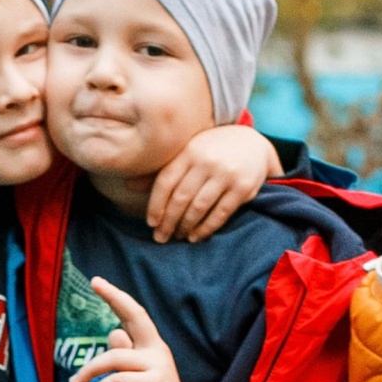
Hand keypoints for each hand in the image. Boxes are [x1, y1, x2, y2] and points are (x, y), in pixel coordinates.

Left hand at [66, 277, 192, 381]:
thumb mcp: (137, 375)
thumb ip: (126, 354)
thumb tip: (114, 331)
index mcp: (152, 346)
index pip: (134, 315)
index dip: (116, 297)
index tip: (97, 281)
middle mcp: (157, 351)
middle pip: (136, 317)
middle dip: (116, 298)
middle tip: (95, 283)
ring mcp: (158, 368)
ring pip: (115, 357)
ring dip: (89, 370)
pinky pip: (117, 381)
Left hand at [145, 119, 279, 242]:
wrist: (252, 144)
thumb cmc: (212, 151)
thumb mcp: (188, 153)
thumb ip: (163, 170)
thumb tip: (129, 185)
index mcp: (188, 151)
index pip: (165, 181)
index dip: (155, 205)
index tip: (151, 223)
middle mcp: (206, 161)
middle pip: (180, 197)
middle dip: (168, 221)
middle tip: (160, 237)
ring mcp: (226, 174)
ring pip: (199, 207)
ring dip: (185, 226)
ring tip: (178, 236)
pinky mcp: (243, 187)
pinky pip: (220, 214)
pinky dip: (206, 229)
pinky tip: (196, 236)